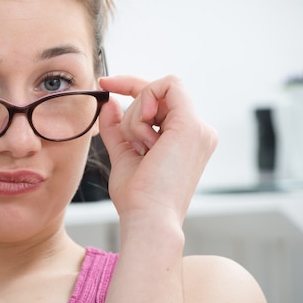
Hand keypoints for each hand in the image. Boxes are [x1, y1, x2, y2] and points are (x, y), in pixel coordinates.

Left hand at [97, 75, 217, 228]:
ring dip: (134, 118)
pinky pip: (167, 86)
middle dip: (130, 103)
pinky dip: (145, 99)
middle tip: (124, 127)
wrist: (148, 219)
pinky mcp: (191, 126)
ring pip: (157, 92)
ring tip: (140, 149)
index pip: (160, 99)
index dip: (131, 85)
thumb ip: (116, 128)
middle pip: (158, 92)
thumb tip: (109, 103)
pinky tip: (143, 129)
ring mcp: (198, 128)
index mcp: (185, 139)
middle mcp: (198, 131)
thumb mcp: (123, 154)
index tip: (104, 83)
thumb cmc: (137, 198)